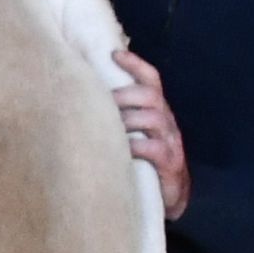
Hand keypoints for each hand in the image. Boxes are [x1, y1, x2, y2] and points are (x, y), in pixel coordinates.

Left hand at [113, 49, 188, 219]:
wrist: (170, 199)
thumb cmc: (142, 163)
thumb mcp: (131, 135)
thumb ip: (117, 117)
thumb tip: (82, 98)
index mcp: (157, 112)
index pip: (151, 80)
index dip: (136, 64)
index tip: (114, 53)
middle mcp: (166, 122)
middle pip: (150, 95)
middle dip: (124, 95)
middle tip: (102, 103)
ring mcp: (171, 142)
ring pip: (153, 117)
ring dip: (127, 119)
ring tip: (109, 127)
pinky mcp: (170, 164)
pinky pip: (155, 147)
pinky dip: (136, 146)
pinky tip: (122, 150)